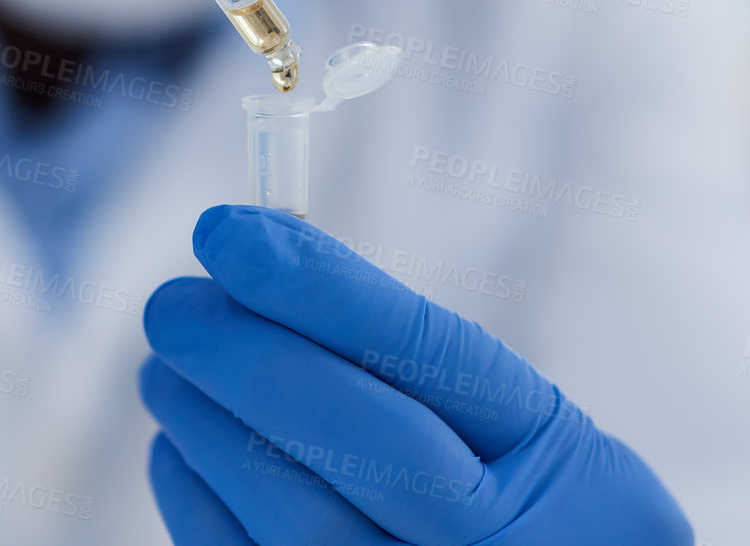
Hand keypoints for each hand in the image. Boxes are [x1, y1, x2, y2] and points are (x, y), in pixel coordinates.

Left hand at [140, 205, 691, 544]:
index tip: (226, 233)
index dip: (320, 287)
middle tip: (170, 306)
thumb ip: (412, 356)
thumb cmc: (517, 517)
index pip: (438, 359)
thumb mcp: (521, 439)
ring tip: (164, 370)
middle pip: (370, 444)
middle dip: (250, 359)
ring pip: (298, 521)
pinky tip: (178, 448)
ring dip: (206, 428)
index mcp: (585, 482)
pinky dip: (198, 503)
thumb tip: (255, 254)